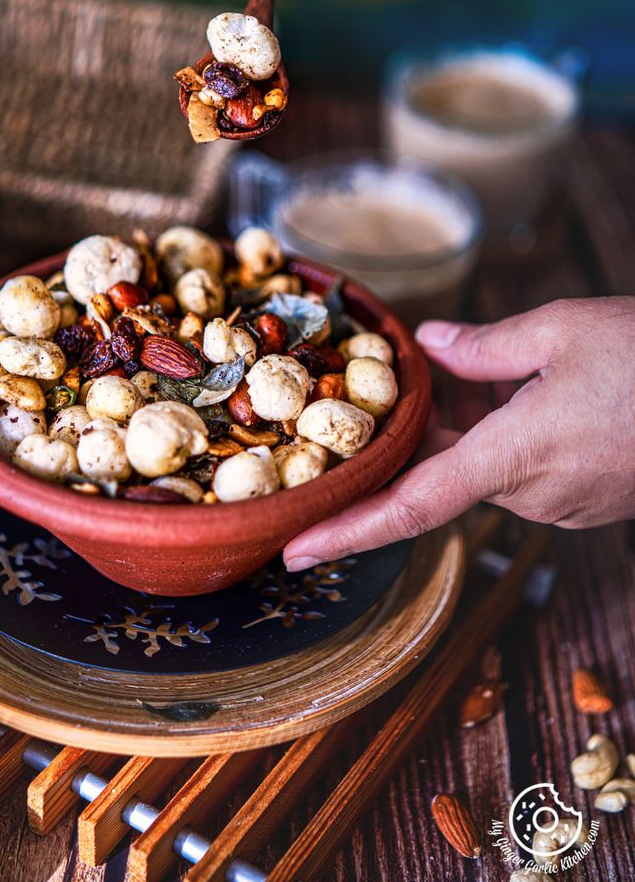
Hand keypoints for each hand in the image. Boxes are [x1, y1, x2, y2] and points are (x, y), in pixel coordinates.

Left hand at [284, 298, 634, 569]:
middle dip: (422, 432)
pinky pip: (524, 467)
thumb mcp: (561, 330)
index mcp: (513, 457)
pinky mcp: (589, 498)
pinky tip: (523, 386)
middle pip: (446, 471)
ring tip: (482, 364)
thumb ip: (484, 346)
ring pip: (486, 465)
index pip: (410, 507)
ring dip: (469, 423)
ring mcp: (564, 502)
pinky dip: (505, 431)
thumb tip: (431, 347)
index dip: (346, 530)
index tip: (293, 551)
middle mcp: (533, 494)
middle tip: (408, 378)